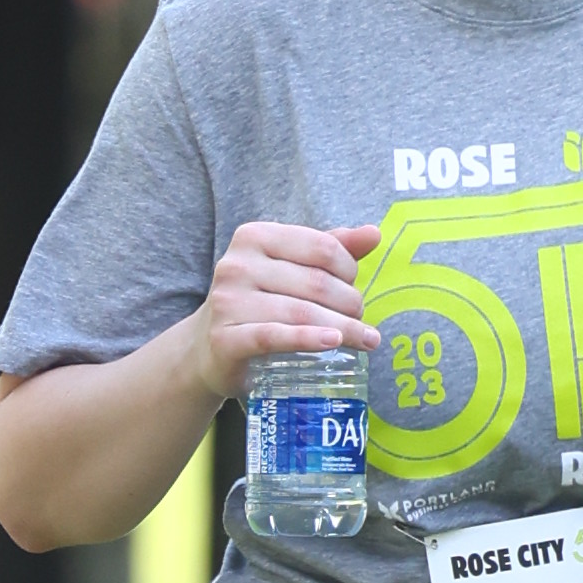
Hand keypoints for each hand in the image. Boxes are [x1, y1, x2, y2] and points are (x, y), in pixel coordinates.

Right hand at [190, 218, 381, 404]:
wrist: (209, 348)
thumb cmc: (258, 302)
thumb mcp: (290, 268)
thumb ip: (330, 249)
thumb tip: (373, 234)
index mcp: (254, 236)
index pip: (322, 246)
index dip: (350, 269)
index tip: (354, 288)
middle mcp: (237, 264)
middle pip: (316, 281)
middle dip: (350, 303)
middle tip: (361, 320)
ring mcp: (228, 302)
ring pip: (301, 311)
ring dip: (344, 328)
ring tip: (366, 340)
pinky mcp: (226, 339)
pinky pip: (274, 336)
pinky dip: (307, 339)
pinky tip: (333, 342)